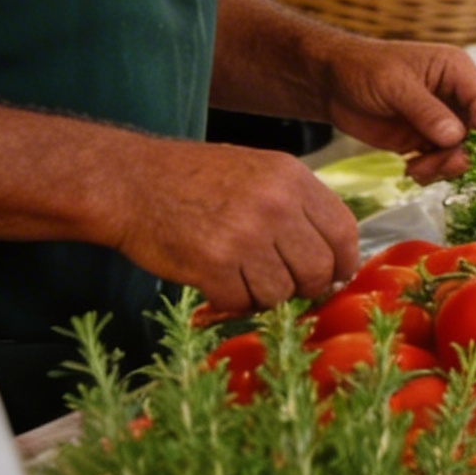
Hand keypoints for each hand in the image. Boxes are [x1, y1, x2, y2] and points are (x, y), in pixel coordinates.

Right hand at [111, 140, 359, 312]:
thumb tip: (333, 255)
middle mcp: (276, 204)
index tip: (336, 275)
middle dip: (306, 287)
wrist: (131, 182)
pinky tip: (217, 284)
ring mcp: (245, 235)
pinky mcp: (213, 263)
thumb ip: (298, 206)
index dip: (344, 261)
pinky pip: (241, 302)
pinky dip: (231, 302)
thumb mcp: (260, 172)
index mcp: (292, 178)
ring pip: (281, 292)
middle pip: (318, 268)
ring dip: (264, 296)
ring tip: (242, 278)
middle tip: (286, 286)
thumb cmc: (194, 179)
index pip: (343, 231)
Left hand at [320, 37, 475, 182]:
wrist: (332, 84)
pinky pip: (443, 162)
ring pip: (463, 151)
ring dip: (446, 166)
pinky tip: (411, 170)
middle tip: (442, 164)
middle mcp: (456, 97)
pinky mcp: (426, 140)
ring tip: (417, 170)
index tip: (472, 144)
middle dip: (465, 152)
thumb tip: (456, 136)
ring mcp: (443, 121)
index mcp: (457, 72)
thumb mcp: (396, 85)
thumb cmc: (364, 69)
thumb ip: (426, 111)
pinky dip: (432, 172)